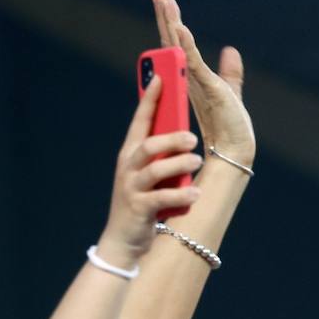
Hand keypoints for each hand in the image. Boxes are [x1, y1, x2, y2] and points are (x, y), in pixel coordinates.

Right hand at [96, 78, 202, 267]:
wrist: (121, 241)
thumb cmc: (140, 204)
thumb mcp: (148, 175)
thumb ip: (161, 155)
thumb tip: (183, 132)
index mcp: (130, 154)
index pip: (140, 120)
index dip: (150, 98)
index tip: (161, 77)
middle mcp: (129, 167)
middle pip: (148, 144)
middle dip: (170, 138)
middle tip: (193, 136)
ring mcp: (132, 188)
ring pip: (154, 170)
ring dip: (178, 164)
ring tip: (197, 161)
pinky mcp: (140, 209)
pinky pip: (162, 199)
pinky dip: (181, 197)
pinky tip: (197, 194)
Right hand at [151, 0, 254, 165]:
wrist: (233, 156)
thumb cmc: (230, 131)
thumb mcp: (228, 93)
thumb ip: (230, 73)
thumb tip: (230, 51)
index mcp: (190, 81)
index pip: (176, 47)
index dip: (170, 24)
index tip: (165, 1)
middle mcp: (185, 84)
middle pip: (171, 45)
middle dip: (165, 18)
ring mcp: (191, 89)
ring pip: (177, 52)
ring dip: (172, 25)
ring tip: (166, 1)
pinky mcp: (203, 94)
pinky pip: (192, 68)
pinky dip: (186, 48)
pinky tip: (181, 29)